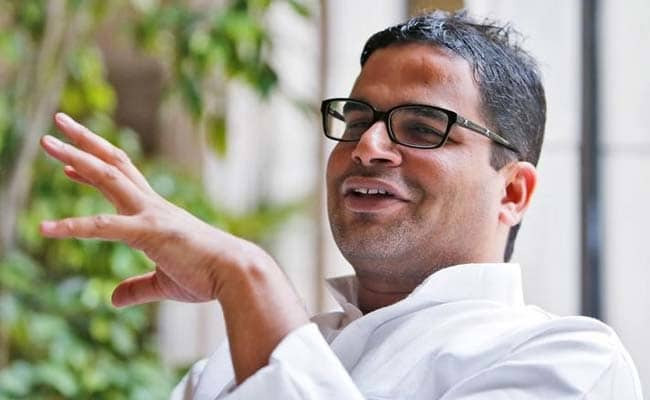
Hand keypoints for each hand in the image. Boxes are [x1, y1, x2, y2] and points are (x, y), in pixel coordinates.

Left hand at [40, 112, 267, 306]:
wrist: (235, 273)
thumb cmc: (207, 275)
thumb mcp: (164, 283)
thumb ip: (137, 287)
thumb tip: (113, 299)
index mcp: (157, 213)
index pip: (121, 180)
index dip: (93, 168)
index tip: (69, 163)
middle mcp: (152, 205)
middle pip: (113, 164)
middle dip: (84, 142)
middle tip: (57, 122)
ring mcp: (150, 214)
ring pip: (107, 177)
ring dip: (76, 157)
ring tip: (46, 141)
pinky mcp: (148, 232)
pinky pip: (103, 227)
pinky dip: (72, 226)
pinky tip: (44, 228)